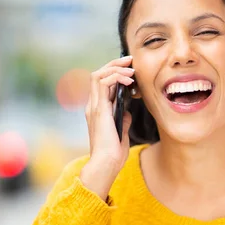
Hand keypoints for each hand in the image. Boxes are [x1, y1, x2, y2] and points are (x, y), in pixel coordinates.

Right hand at [80, 56, 134, 198]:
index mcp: (97, 110)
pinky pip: (102, 83)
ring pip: (98, 74)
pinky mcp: (99, 109)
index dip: (115, 72)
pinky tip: (129, 80)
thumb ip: (122, 120)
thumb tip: (127, 112)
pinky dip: (116, 77)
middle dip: (115, 64)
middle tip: (130, 60)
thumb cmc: (113, 153)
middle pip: (98, 74)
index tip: (131, 70)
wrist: (106, 164)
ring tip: (131, 70)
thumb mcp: (121, 132)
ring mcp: (94, 106)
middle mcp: (93, 106)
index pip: (102, 83)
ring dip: (116, 68)